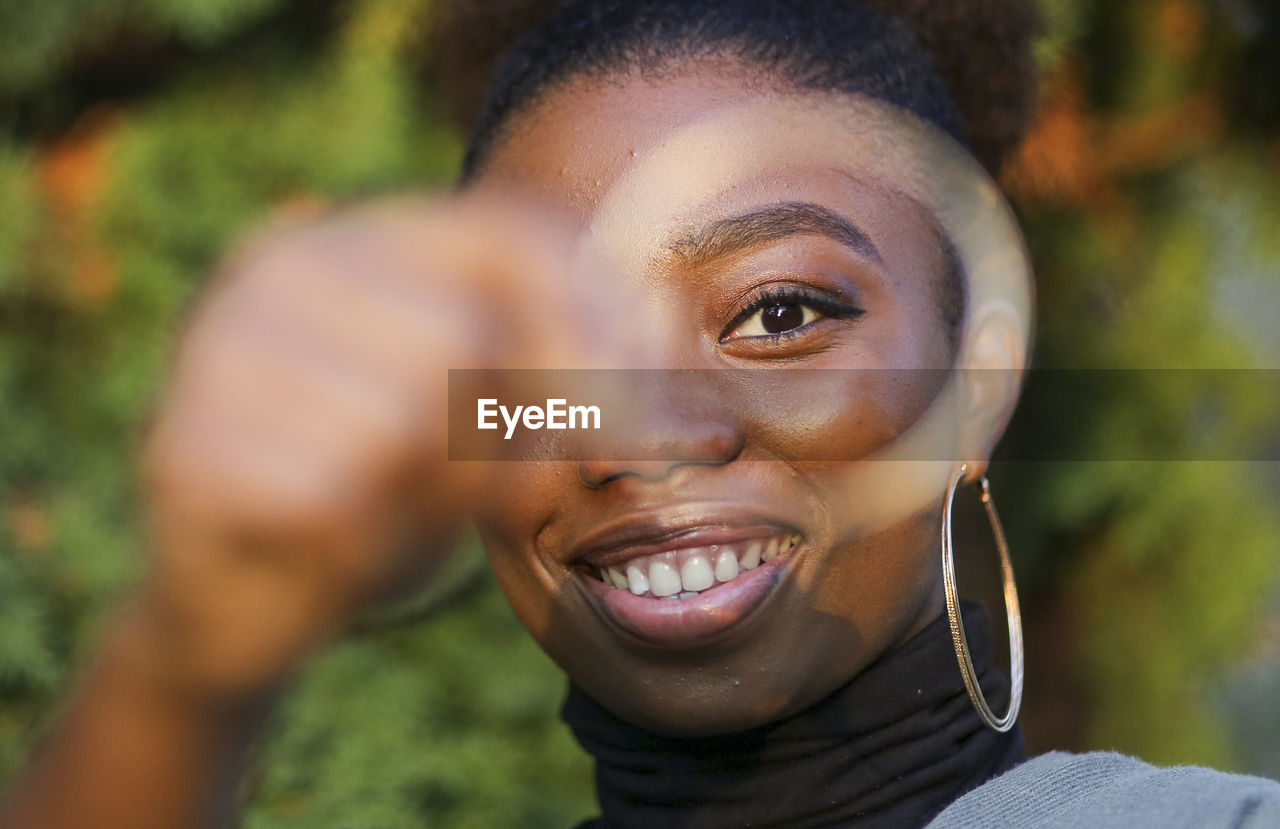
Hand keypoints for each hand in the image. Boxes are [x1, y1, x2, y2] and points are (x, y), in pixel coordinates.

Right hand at [134, 195, 609, 700]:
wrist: (246, 597)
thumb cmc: (387, 494)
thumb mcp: (489, 425)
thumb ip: (557, 384)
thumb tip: (642, 405)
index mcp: (367, 239)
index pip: (515, 237)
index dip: (588, 332)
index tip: (616, 426)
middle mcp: (284, 267)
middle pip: (459, 336)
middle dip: (508, 438)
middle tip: (506, 496)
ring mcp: (219, 349)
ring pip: (399, 422)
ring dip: (434, 500)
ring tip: (400, 513)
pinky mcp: (182, 448)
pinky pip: (334, 504)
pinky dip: (360, 547)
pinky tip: (329, 547)